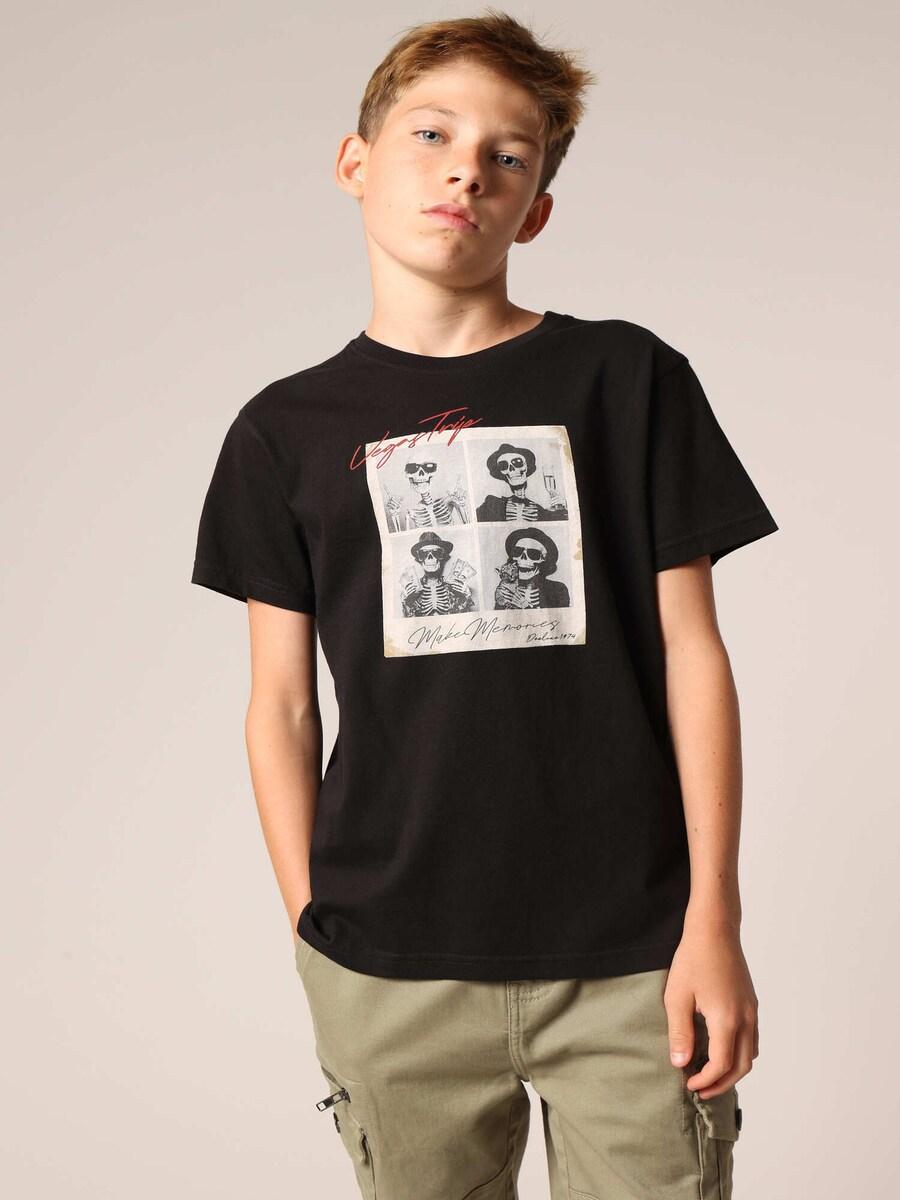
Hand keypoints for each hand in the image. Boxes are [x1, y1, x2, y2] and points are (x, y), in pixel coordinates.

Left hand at [663, 915, 758, 1099]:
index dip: (705, 1080)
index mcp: (727, 1019)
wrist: (715, 929)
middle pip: (742, 1067)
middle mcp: (746, 1018)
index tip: (688, 1083)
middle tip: (700, 1089)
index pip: (721, 1065)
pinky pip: (752, 1039)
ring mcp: (752, 1010)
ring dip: (733, 1070)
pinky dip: (739, 1053)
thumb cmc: (693, 958)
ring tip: (710, 1073)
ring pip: (750, 1054)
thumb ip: (680, 1033)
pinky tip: (720, 1049)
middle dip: (722, 1083)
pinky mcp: (751, 1003)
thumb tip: (681, 1064)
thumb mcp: (677, 996)